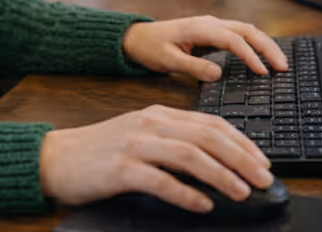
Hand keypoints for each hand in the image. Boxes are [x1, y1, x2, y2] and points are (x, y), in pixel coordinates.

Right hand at [39, 105, 274, 211]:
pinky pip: (161, 181)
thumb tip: (215, 159)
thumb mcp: (140, 135)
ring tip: (242, 192)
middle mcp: (150, 125)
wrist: (56, 157)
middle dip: (242, 157)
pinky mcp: (121, 169)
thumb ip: (173, 140)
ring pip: (190, 155)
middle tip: (264, 178)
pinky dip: (186, 193)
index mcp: (158, 115)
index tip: (262, 160)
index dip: (242, 142)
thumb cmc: (100, 151)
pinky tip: (203, 205)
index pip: (210, 122)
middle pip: (207, 136)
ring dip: (222, 175)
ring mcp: (135, 146)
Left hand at [121, 16, 288, 81]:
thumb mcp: (168, 60)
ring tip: (280, 63)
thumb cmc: (150, 48)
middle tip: (283, 67)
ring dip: (265, 44)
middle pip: (247, 30)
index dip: (250, 56)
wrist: (137, 37)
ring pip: (246, 30)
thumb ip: (193, 67)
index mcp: (200, 28)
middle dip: (268, 47)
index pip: (233, 40)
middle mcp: (210, 23)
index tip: (262, 73)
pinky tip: (263, 57)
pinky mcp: (212, 32)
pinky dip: (255, 44)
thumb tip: (218, 73)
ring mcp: (212, 26)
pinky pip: (239, 35)